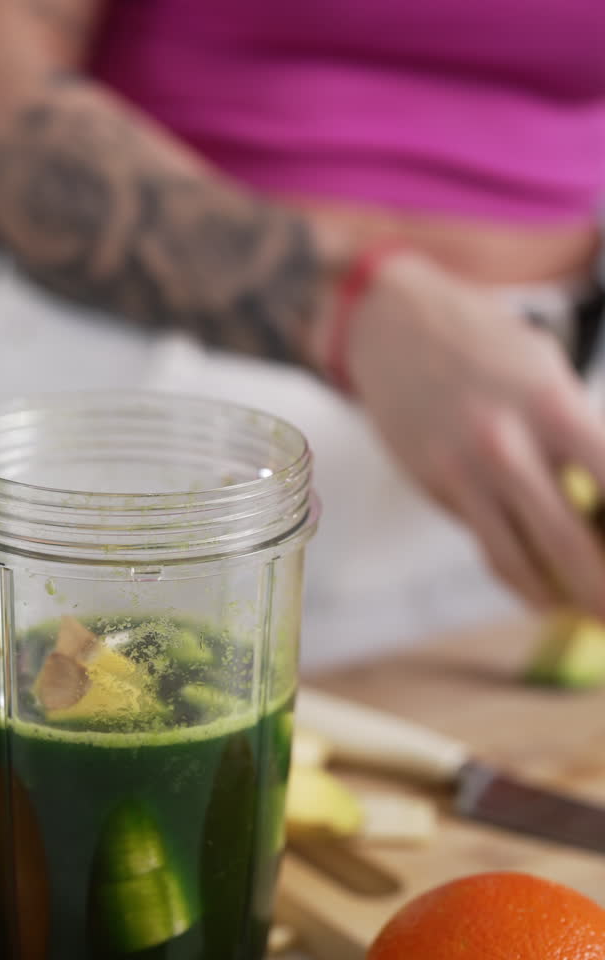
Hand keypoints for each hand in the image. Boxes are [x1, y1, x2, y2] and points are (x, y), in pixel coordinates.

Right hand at [341, 252, 604, 615]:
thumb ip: (580, 433)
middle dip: (604, 591)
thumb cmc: (486, 346)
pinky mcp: (439, 489)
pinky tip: (545, 594)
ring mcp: (467, 472)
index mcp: (554, 406)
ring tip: (590, 614)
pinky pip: (489, 546)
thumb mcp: (547, 371)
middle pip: (572, 541)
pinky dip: (522, 579)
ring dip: (563, 598)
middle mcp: (508, 444)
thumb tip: (604, 506)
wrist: (394, 326)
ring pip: (523, 559)